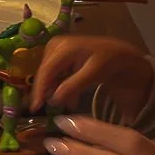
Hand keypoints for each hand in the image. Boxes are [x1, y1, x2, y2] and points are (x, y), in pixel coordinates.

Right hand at [29, 34, 154, 119]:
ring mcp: (57, 49)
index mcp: (64, 47)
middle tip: (48, 109)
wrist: (119, 53)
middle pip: (44, 72)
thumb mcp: (93, 74)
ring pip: (48, 74)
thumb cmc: (108, 61)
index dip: (39, 90)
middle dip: (46, 91)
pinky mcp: (59, 54)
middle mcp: (56, 45)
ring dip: (54, 90)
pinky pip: (54, 73)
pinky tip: (69, 98)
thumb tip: (52, 100)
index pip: (46, 71)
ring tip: (64, 105)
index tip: (35, 107)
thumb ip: (72, 86)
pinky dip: (60, 86)